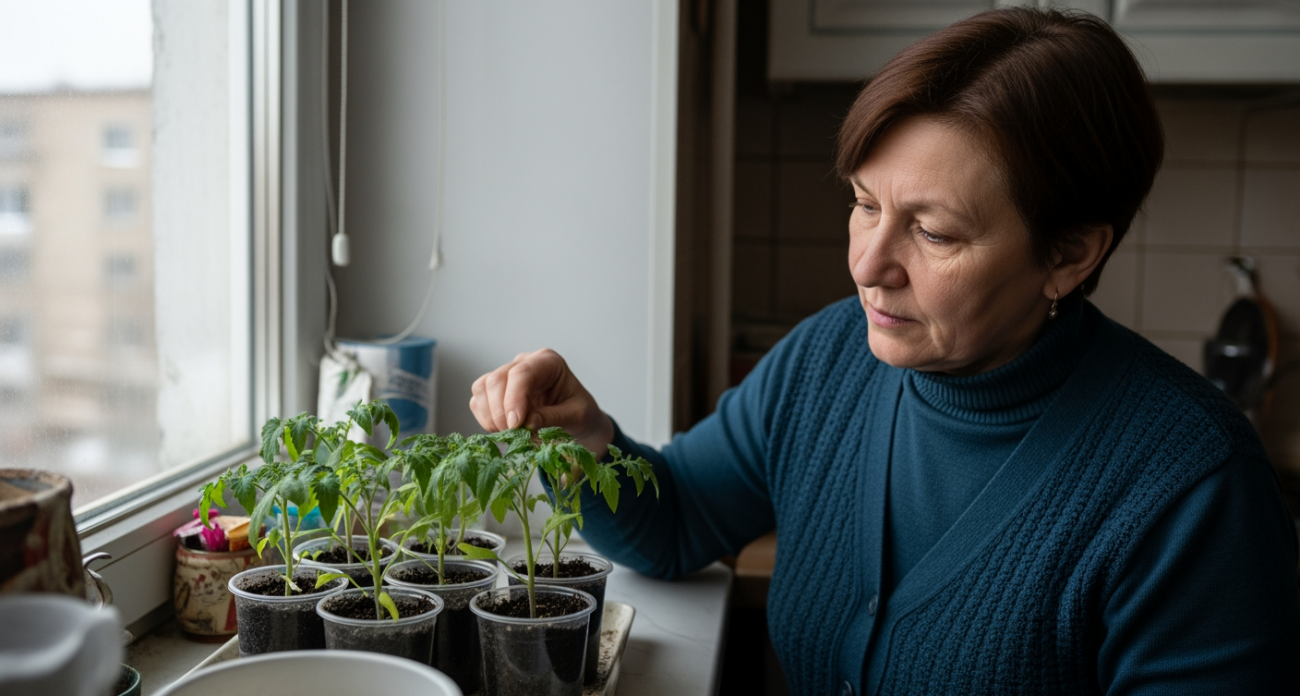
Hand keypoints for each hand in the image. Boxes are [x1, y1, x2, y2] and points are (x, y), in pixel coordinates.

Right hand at [469, 348, 613, 453]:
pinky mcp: (495, 391)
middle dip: (500, 411)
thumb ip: (553, 417)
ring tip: (511, 434)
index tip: (515, 424)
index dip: (514, 399)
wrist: (576, 419)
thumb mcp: (577, 416)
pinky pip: (478, 401)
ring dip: (491, 415)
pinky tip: (503, 430)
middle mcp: (524, 363)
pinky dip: (485, 419)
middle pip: (497, 379)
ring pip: (482, 388)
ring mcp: (507, 375)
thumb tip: (527, 422)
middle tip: (514, 434)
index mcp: (548, 362)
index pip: (522, 373)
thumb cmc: (579, 412)